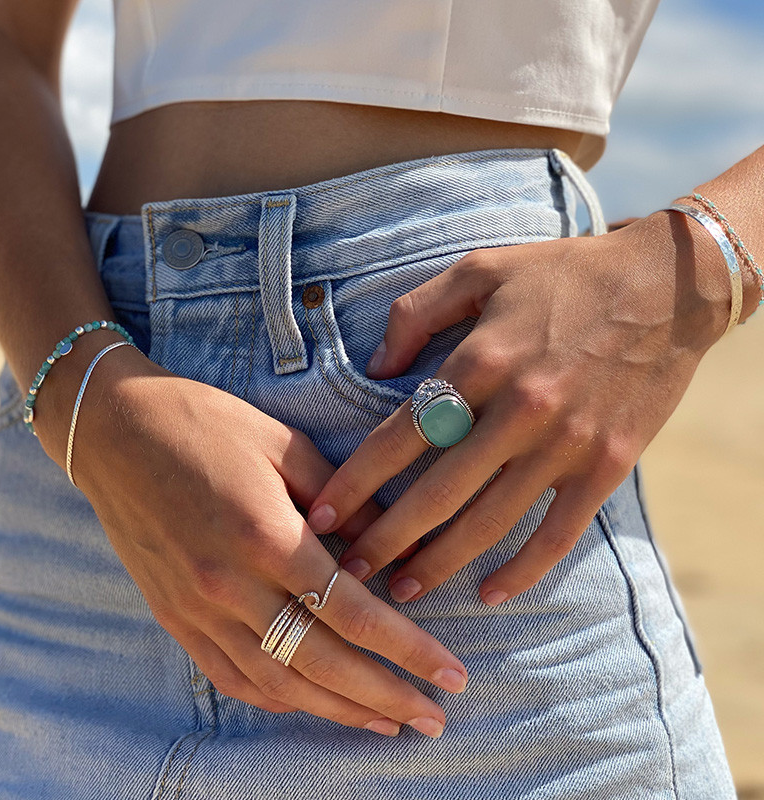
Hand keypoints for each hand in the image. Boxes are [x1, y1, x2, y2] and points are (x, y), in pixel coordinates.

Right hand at [62, 346, 468, 738]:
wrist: (115, 432)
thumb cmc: (206, 424)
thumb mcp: (285, 444)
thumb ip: (342, 501)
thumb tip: (389, 547)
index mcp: (266, 535)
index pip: (352, 611)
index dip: (408, 649)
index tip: (450, 673)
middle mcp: (230, 586)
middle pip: (322, 663)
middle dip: (385, 697)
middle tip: (434, 720)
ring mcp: (197, 610)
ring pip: (278, 683)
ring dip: (337, 711)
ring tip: (386, 725)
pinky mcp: (175, 619)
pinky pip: (232, 677)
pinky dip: (279, 700)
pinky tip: (313, 705)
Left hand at [306, 211, 730, 605]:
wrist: (665, 288)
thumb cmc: (563, 276)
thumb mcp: (481, 268)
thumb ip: (418, 311)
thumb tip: (377, 365)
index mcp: (480, 360)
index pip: (400, 436)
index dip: (355, 483)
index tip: (322, 517)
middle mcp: (518, 409)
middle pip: (436, 493)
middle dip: (385, 540)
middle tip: (348, 573)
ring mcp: (565, 443)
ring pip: (489, 522)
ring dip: (440, 564)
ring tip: (402, 592)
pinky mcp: (605, 465)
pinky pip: (558, 532)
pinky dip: (523, 570)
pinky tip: (489, 593)